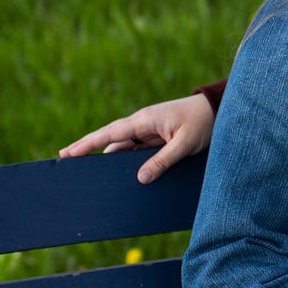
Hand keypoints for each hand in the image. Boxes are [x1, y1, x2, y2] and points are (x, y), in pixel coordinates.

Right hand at [58, 95, 214, 183]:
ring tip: (93, 178)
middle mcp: (143, 124)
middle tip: (66, 163)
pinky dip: (129, 162)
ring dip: (111, 160)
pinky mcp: (159, 138)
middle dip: (90, 150)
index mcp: (145, 120)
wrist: (220, 109)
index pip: (110, 133)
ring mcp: (150, 131)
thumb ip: (163, 160)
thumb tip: (140, 179)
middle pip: (111, 141)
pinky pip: (138, 151)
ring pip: (125, 148)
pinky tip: (124, 175)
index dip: (88, 143)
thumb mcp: (184, 144)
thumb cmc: (204, 122)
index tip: (67, 153)